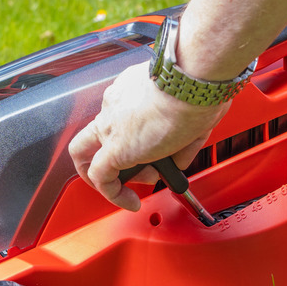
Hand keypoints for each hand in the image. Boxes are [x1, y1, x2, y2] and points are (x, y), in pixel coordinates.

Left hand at [69, 62, 228, 210]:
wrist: (193, 83)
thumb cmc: (198, 87)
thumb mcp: (192, 111)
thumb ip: (183, 137)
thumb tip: (180, 158)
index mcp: (131, 88)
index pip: (122, 114)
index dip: (138, 136)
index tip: (156, 147)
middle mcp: (115, 103)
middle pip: (99, 133)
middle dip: (117, 155)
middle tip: (146, 167)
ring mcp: (111, 125)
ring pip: (88, 153)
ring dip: (112, 174)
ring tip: (141, 185)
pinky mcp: (114, 148)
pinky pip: (101, 178)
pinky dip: (113, 194)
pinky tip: (131, 202)